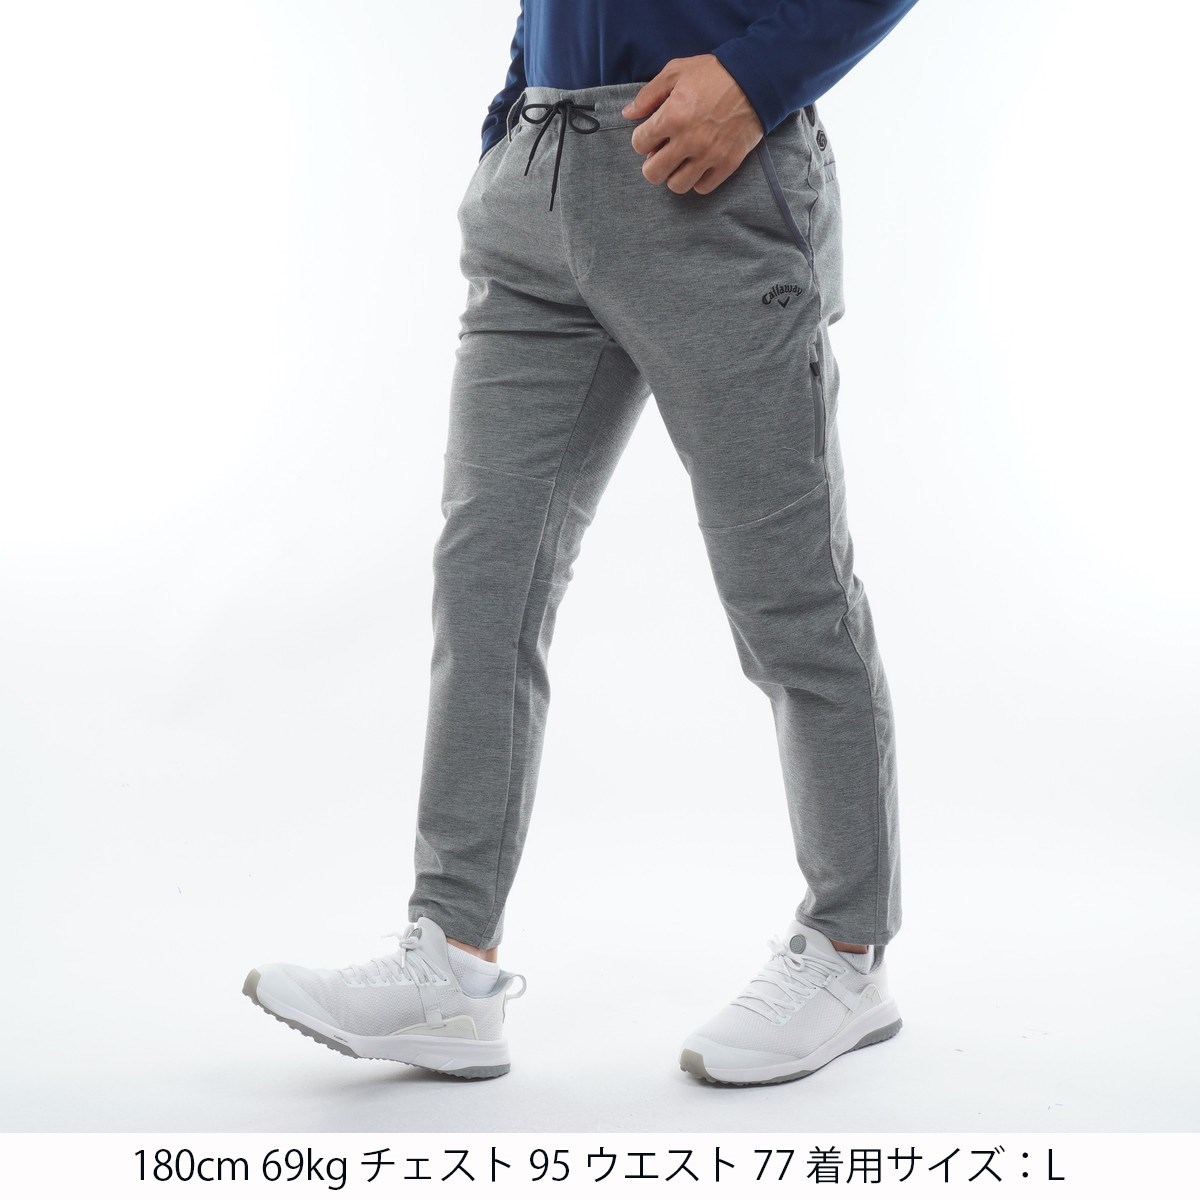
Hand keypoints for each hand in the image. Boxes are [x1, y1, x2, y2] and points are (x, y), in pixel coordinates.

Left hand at [622, 54, 762, 194]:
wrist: (756, 80)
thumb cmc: (714, 73)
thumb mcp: (677, 72)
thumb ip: (649, 95)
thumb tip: (628, 114)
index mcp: (672, 116)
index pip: (639, 144)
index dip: (642, 139)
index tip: (652, 134)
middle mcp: (688, 140)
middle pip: (653, 173)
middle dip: (653, 164)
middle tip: (662, 153)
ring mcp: (708, 155)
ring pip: (677, 186)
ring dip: (675, 175)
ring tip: (681, 161)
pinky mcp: (727, 164)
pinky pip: (702, 188)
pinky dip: (698, 180)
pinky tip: (700, 165)